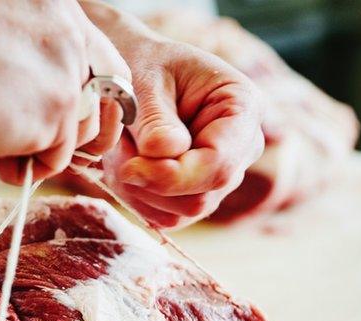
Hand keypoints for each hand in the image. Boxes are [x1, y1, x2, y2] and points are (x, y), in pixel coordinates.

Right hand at [0, 0, 131, 183]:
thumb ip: (19, 51)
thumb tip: (32, 93)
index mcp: (48, 1)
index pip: (94, 49)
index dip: (83, 87)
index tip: (61, 113)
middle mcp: (68, 26)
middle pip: (110, 86)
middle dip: (86, 123)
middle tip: (50, 144)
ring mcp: (66, 67)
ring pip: (86, 127)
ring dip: (48, 147)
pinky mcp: (57, 107)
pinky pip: (60, 155)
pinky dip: (31, 166)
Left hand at [79, 2, 264, 227]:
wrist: (135, 70)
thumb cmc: (144, 65)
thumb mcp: (145, 81)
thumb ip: (155, 119)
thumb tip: (165, 154)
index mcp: (242, 109)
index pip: (220, 164)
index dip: (174, 176)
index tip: (130, 168)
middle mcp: (240, 148)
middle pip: (202, 195)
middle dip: (151, 181)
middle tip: (118, 148)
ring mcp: (219, 176)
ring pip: (181, 211)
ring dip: (139, 188)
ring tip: (122, 147)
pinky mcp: (194, 195)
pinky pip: (165, 216)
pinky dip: (136, 196)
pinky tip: (125, 163)